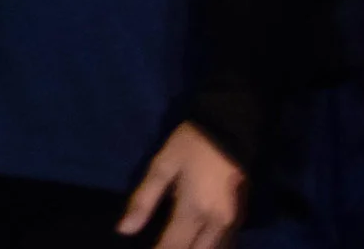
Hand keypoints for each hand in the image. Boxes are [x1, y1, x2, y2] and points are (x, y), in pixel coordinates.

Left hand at [120, 123, 244, 248]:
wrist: (230, 127)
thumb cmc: (190, 144)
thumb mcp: (162, 165)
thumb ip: (143, 200)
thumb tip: (123, 230)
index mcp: (193, 211)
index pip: (172, 247)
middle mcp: (215, 225)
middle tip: (161, 246)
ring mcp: (231, 225)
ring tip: (177, 243)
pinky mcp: (240, 220)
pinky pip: (225, 246)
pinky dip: (209, 248)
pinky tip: (196, 243)